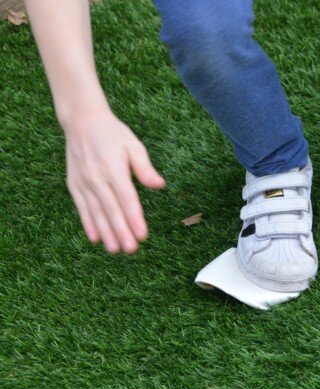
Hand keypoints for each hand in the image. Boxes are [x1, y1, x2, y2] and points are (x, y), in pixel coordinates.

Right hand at [63, 108, 164, 253]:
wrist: (82, 122)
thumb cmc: (113, 134)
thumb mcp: (133, 146)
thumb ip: (145, 168)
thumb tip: (159, 186)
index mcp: (114, 169)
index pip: (127, 199)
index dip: (134, 218)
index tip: (143, 235)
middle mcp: (97, 178)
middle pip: (112, 210)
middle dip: (122, 231)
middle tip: (131, 249)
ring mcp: (83, 182)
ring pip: (96, 212)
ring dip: (106, 233)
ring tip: (115, 250)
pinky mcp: (74, 185)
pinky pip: (82, 208)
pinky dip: (88, 223)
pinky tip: (95, 238)